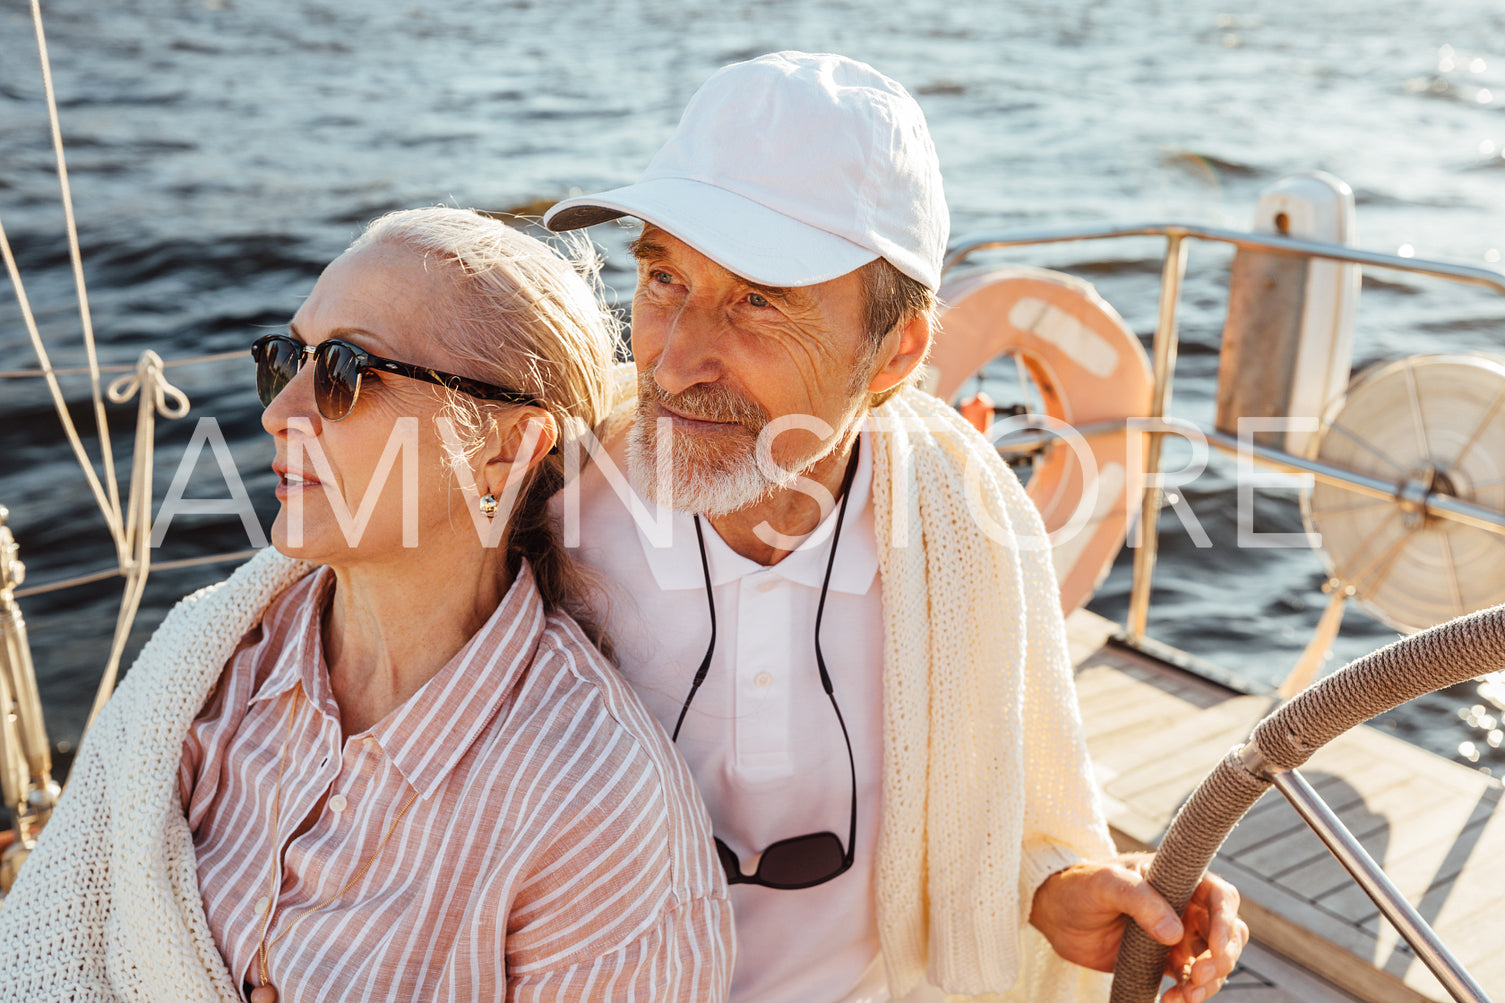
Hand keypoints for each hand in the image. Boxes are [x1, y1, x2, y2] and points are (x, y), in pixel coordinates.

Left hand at [1028, 852, 1248, 1001]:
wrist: (1055, 915)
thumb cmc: (1080, 886)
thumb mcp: (1107, 883)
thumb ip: (1140, 900)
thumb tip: (1176, 934)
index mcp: (1178, 880)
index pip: (1220, 897)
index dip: (1226, 922)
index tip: (1215, 948)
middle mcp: (1184, 908)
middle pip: (1227, 934)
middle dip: (1222, 959)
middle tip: (1198, 977)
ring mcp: (1176, 937)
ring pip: (1214, 962)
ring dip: (1209, 983)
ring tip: (1186, 996)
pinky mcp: (1163, 962)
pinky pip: (1190, 981)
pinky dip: (1189, 995)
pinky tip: (1172, 1001)